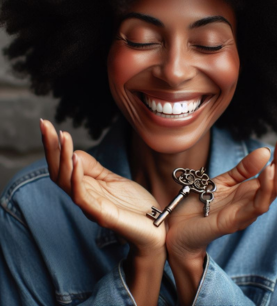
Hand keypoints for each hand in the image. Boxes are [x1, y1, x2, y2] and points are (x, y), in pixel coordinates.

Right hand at [39, 119, 165, 253]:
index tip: (47, 125)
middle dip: (51, 148)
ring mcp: (91, 207)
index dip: (53, 147)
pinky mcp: (101, 214)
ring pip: (66, 182)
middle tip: (45, 125)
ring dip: (63, 158)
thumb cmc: (134, 205)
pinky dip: (76, 177)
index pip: (62, 167)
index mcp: (85, 188)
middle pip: (58, 172)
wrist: (155, 227)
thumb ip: (93, 169)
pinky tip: (76, 160)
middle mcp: (84, 197)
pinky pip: (81, 196)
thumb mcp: (112, 179)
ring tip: (63, 137)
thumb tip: (74, 153)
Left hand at [166, 134, 276, 259]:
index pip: (274, 170)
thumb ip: (243, 169)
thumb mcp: (222, 181)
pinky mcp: (235, 221)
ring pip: (273, 192)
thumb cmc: (200, 205)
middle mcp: (252, 201)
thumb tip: (265, 151)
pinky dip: (266, 189)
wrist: (178, 228)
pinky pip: (257, 206)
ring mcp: (246, 212)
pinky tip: (268, 171)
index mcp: (250, 191)